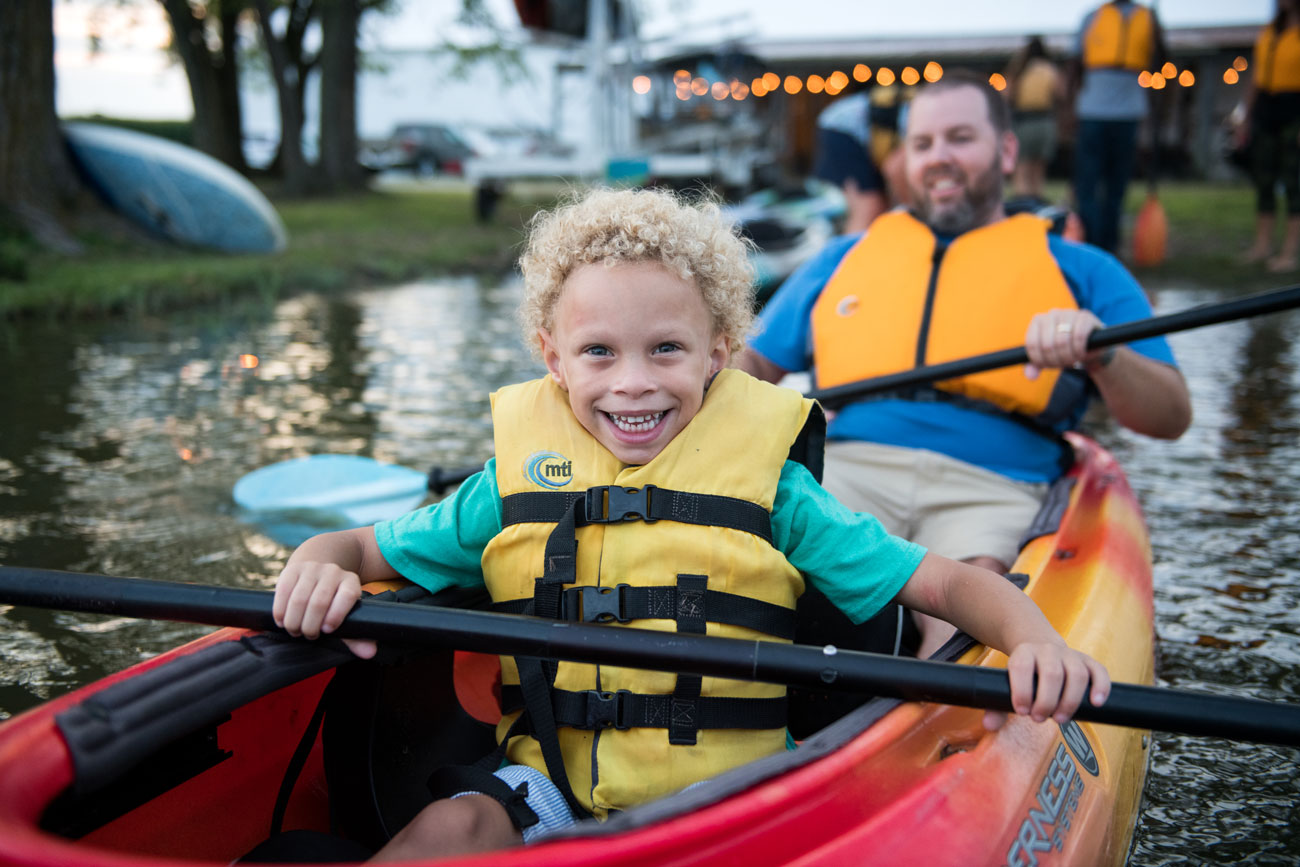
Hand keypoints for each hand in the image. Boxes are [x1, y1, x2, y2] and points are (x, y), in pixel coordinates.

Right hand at [273, 561, 375, 658]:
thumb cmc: (333, 603)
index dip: (336, 615)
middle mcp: (333, 572)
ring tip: (295, 631)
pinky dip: (280, 610)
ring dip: (294, 621)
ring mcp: (312, 568)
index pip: (347, 596)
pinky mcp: (293, 569)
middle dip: (310, 625)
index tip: (327, 630)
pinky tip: (281, 621)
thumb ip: (357, 636)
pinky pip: (283, 591)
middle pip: (319, 601)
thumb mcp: (346, 616)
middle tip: (309, 635)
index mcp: (350, 582)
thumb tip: (369, 653)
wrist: (316, 574)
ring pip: (299, 598)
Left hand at [982, 642, 1109, 730]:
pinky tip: (1095, 704)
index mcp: (1023, 652)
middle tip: (1039, 719)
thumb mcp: (1007, 685)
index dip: (1021, 690)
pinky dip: (1100, 687)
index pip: (1022, 667)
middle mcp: (1047, 650)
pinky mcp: (1088, 661)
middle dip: (1046, 700)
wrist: (1041, 650)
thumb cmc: (1023, 676)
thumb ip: (995, 706)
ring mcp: (1070, 654)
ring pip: (1077, 674)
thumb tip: (988, 725)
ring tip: (1060, 719)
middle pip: (1052, 673)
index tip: (1021, 711)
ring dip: (1070, 700)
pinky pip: (1098, 671)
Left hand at [1024, 308, 1106, 378]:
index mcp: (1038, 321)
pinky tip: (1081, 354)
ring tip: (1072, 360)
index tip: (1049, 365)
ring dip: (1068, 356)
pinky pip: (1079, 336)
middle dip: (1055, 360)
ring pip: (1062, 341)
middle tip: (1063, 364)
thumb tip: (1030, 376)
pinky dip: (1079, 349)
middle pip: (1047, 345)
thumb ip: (1035, 367)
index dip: (1040, 360)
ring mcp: (1069, 313)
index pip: (1032, 344)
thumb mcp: (1048, 359)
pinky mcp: (1085, 317)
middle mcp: (1052, 314)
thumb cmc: (1064, 351)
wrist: (1090, 346)